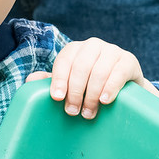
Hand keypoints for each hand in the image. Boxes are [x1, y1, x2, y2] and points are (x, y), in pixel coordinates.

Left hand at [27, 38, 158, 118]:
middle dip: (75, 92)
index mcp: (75, 49)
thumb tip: (29, 80)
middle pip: (80, 67)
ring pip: (98, 71)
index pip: (64, 60)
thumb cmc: (90, 84)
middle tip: (72, 112)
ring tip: (88, 113)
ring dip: (91, 95)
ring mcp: (112, 51)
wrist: (124, 87)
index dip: (59, 79)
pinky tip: (104, 101)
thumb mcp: (70, 82)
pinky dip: (110, 88)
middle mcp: (93, 45)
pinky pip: (118, 73)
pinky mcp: (129, 60)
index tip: (56, 98)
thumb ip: (50, 81)